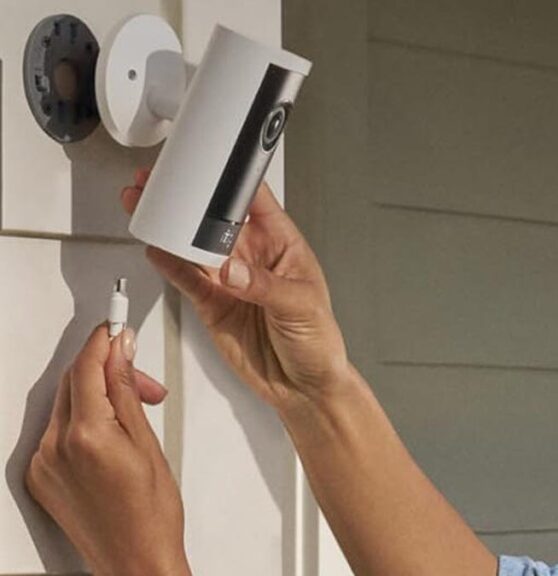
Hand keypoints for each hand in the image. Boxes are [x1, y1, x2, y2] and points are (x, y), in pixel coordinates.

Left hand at [25, 324, 188, 575]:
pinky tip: (112, 433)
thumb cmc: (152, 513)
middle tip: (142, 378)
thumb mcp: (148, 442)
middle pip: (74, 382)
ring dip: (97, 396)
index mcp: (86, 436)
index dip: (103, 340)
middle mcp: (55, 447)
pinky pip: (59, 430)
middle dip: (107, 369)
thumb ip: (127, 392)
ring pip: (67, 405)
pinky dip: (84, 420)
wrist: (135, 559)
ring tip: (135, 412)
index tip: (116, 323)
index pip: (87, 367)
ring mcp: (44, 463)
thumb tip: (120, 353)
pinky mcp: (42, 476)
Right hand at [121, 170, 350, 411]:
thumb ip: (264, 287)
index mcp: (283, 244)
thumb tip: (231, 271)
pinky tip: (154, 247)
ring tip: (146, 206)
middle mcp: (253, 256)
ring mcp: (230, 279)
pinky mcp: (212, 303)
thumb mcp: (301, 306)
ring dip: (170, 227)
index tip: (209, 164)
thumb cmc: (318, 340)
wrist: (303, 387)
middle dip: (189, 200)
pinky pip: (186, 277)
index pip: (256, 201)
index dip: (232, 180)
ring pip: (194, 245)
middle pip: (216, 218)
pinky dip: (168, 263)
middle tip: (162, 184)